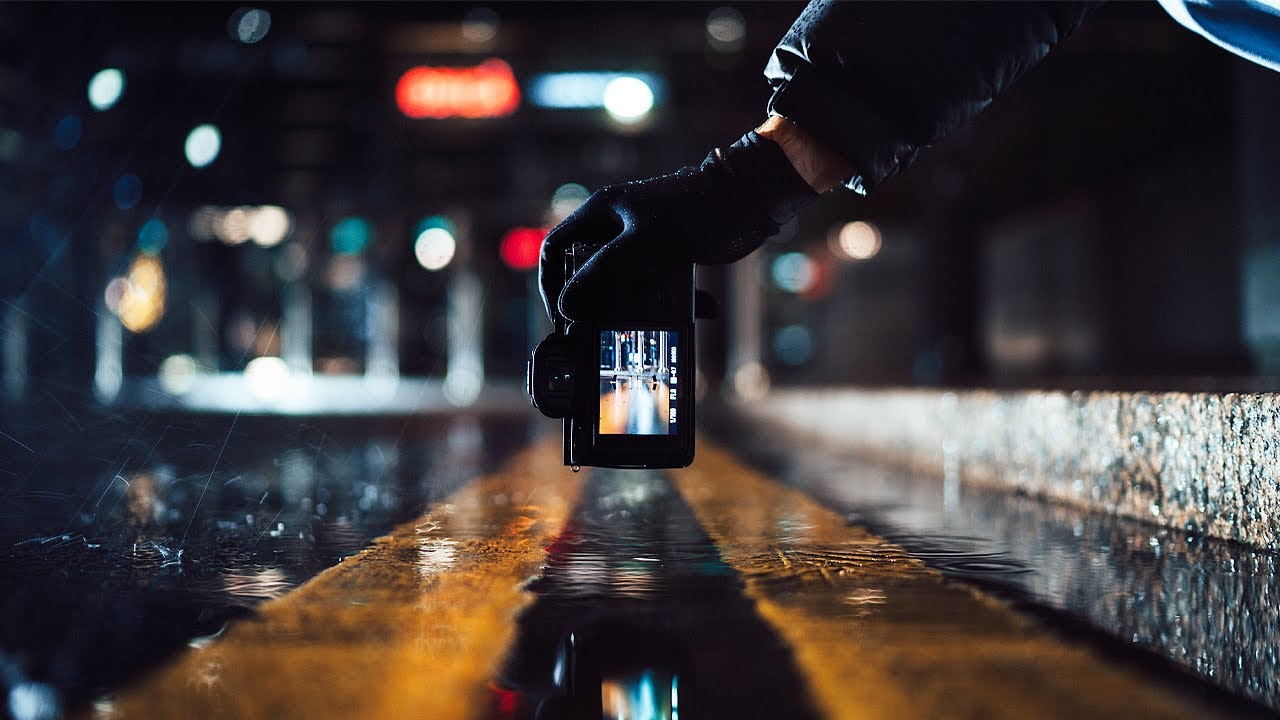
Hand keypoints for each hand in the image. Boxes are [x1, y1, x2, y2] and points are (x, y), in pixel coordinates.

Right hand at [539, 130, 818, 322]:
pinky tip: (699, 312)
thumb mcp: (644, 245)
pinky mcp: (669, 255)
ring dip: (635, 309)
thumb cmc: (695, 212)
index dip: (552, 284)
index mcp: (602, 212)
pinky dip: (674, 303)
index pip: (558, 249)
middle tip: (597, 332)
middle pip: (588, 271)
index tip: (561, 315)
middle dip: (594, 304)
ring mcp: (644, 240)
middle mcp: (617, 226)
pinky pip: (659, 286)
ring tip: (644, 330)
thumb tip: (566, 306)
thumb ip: (603, 273)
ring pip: (624, 284)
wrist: (749, 200)